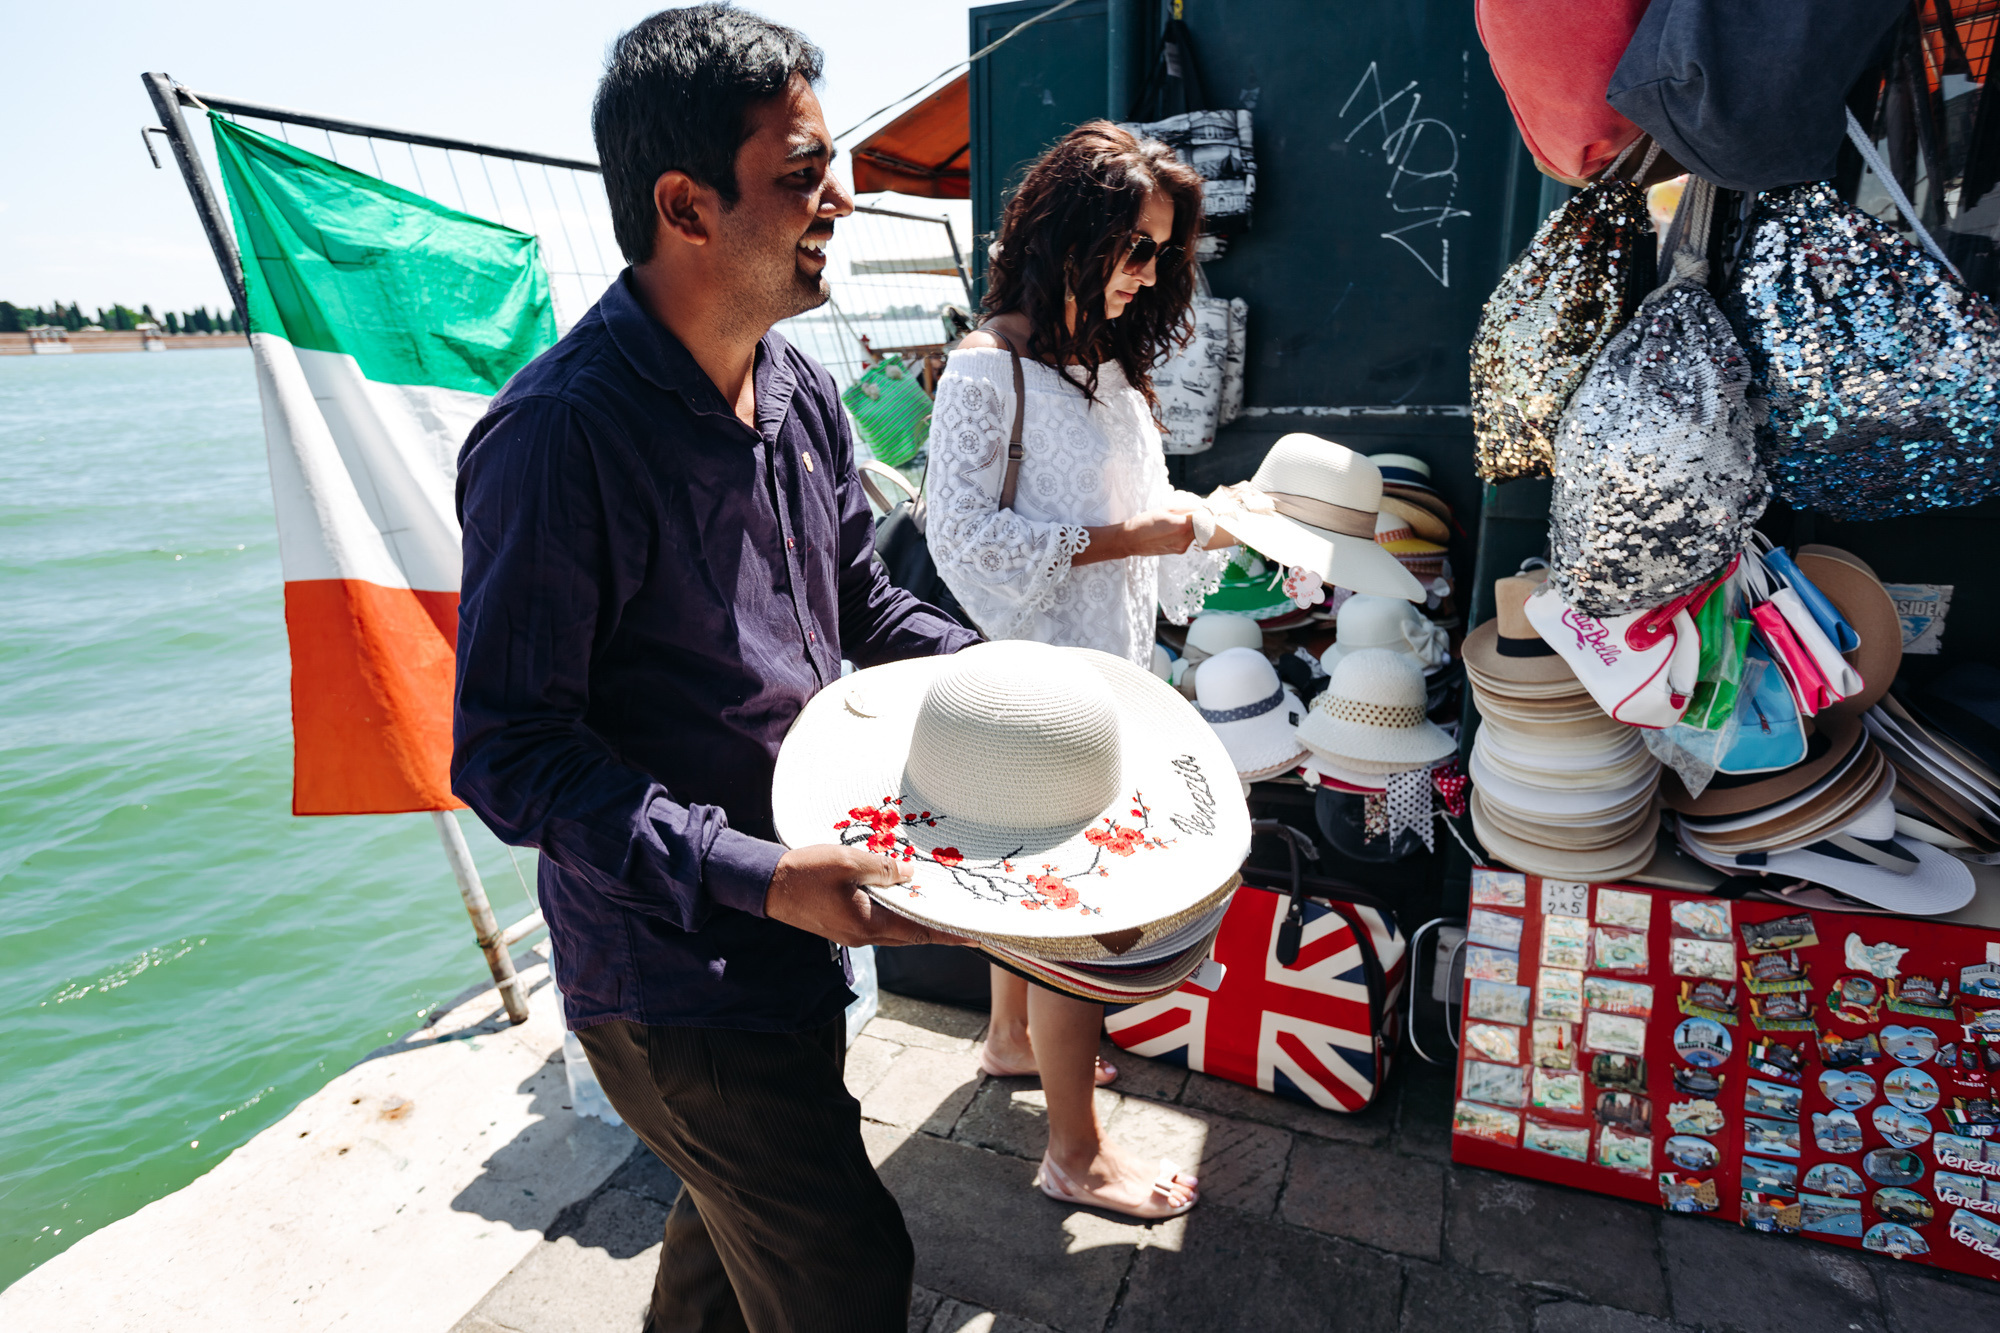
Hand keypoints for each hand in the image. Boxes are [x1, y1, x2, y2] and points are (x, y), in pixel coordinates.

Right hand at [765, 844, 971, 947]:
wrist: (767, 886)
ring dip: (916, 921)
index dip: (948, 935)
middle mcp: (862, 937)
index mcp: (867, 924)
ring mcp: (851, 934)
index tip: (975, 938)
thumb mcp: (847, 862)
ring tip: (938, 909)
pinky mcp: (841, 926)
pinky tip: (902, 899)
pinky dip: (896, 914)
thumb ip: (881, 868)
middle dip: (937, 929)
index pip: (918, 932)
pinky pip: (877, 923)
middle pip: (909, 935)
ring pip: (894, 930)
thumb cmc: (804, 873)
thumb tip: (909, 874)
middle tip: (963, 922)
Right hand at [1079, 509, 1194, 563]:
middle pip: (1202, 526)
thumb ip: (1186, 509)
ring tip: (1176, 521)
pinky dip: (1185, 533)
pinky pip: (1188, 539)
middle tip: (1189, 511)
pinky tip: (1171, 529)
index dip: (1204, 511)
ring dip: (1191, 526)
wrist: (1130, 541)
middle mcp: (1185, 540)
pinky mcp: (1179, 551)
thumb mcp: (1165, 510)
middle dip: (1199, 518)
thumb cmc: (1145, 522)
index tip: (1201, 507)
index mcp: (1182, 527)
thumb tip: (1200, 507)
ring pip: (1195, 533)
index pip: (1204, 518)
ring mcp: (1182, 547)